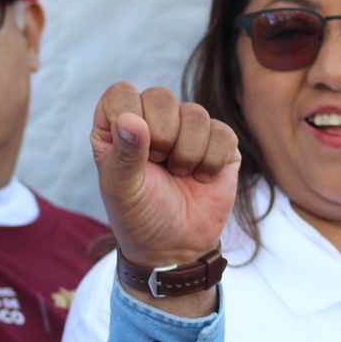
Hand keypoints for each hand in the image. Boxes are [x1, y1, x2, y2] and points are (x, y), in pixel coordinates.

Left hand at [91, 83, 239, 273]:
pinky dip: (211, 161)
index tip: (134, 152)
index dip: (130, 117)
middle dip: (162, 136)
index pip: (122, 94)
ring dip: (187, 153)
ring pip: (195, 113)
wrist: (176, 247)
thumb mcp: (122, 190)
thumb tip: (132, 119)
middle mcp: (152, 122)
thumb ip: (124, 154)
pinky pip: (222, 132)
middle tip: (158, 165)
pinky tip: (201, 178)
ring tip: (179, 175)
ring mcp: (187, 131)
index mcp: (119, 127)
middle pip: (161, 97)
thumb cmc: (139, 217)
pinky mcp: (219, 143)